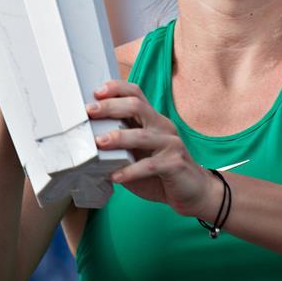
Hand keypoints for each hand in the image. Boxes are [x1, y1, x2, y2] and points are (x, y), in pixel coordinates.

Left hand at [87, 80, 220, 217]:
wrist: (194, 192)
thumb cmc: (161, 173)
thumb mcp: (138, 155)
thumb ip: (119, 147)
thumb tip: (87, 144)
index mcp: (153, 120)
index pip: (136, 94)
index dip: (117, 88)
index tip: (96, 92)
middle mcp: (163, 127)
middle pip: (137, 106)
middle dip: (111, 107)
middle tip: (90, 111)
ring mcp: (171, 144)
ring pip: (142, 135)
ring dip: (118, 137)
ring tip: (99, 143)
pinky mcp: (175, 164)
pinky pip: (150, 165)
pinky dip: (130, 171)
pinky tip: (115, 176)